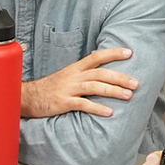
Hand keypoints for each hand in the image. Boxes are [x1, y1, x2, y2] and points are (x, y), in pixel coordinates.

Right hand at [18, 48, 136, 117]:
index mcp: (75, 68)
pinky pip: (83, 104)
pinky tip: (109, 112)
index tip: (129, 53)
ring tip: (128, 96)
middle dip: (120, 77)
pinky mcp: (63, 102)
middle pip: (100, 73)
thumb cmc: (49, 88)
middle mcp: (73, 76)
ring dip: (113, 91)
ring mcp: (68, 89)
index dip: (113, 53)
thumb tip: (99, 67)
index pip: (97, 56)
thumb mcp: (66, 76)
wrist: (28, 97)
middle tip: (135, 82)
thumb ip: (82, 72)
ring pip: (94, 87)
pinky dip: (97, 108)